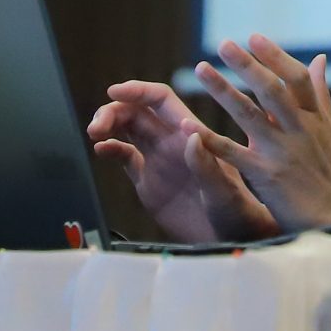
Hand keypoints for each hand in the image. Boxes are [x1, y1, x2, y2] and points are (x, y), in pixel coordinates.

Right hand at [88, 80, 276, 242]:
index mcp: (191, 135)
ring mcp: (159, 160)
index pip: (161, 100)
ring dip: (109, 124)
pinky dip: (111, 149)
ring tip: (94, 132)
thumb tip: (188, 134)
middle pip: (137, 112)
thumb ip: (205, 164)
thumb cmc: (236, 213)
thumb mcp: (222, 190)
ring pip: (128, 129)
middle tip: (97, 125)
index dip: (137, 91)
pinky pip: (125, 157)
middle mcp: (172, 142)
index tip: (114, 91)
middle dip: (114, 110)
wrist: (230, 240)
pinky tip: (101, 150)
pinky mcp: (149, 182)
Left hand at [193, 35, 330, 230]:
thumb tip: (319, 58)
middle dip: (247, 65)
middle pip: (272, 90)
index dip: (275, 56)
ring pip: (248, 114)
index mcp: (314, 118)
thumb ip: (320, 94)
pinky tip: (188, 126)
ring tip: (201, 69)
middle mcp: (299, 130)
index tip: (254, 37)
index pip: (296, 78)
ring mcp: (282, 152)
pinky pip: (232, 153)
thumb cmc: (330, 173)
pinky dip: (209, 140)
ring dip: (223, 90)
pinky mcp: (265, 175)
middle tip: (223, 44)